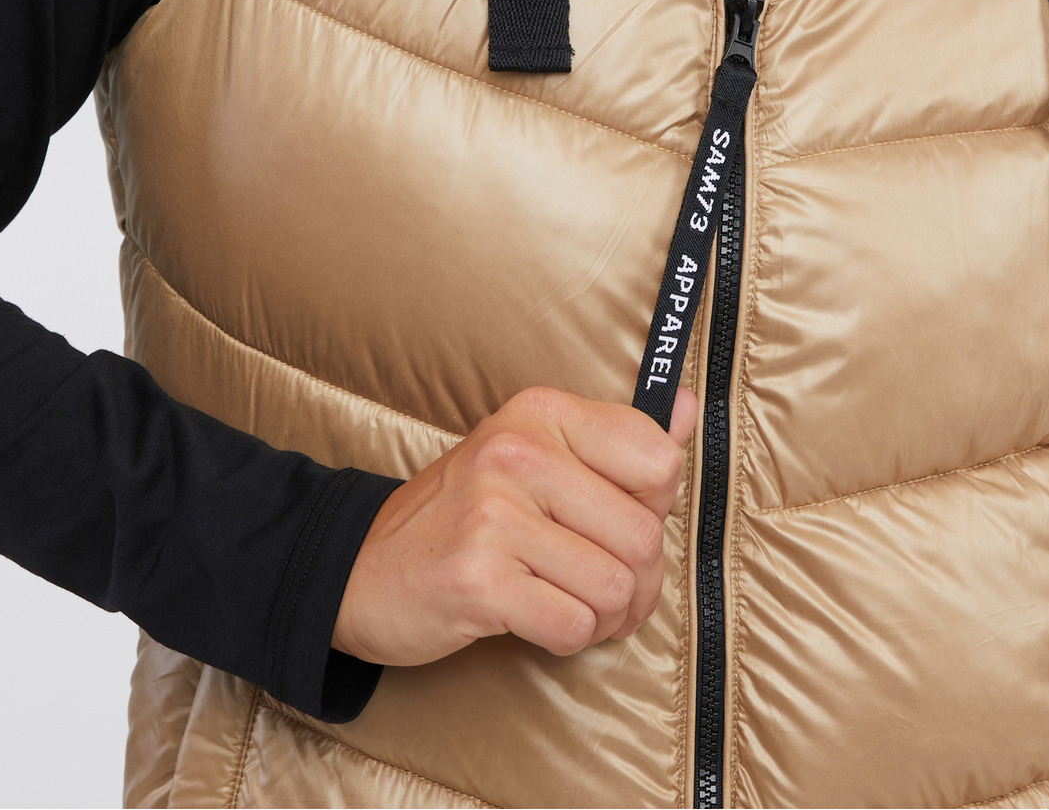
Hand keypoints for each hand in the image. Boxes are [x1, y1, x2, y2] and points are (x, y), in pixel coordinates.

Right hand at [332, 384, 698, 666]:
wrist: (360, 568)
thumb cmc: (465, 515)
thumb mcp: (536, 455)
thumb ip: (618, 440)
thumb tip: (689, 410)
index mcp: (542, 413)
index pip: (657, 457)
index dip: (655, 506)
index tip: (622, 520)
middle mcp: (519, 453)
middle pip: (644, 534)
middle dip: (639, 580)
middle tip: (605, 587)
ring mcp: (494, 515)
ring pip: (615, 586)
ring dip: (607, 616)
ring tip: (574, 606)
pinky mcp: (477, 580)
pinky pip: (574, 625)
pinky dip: (569, 638)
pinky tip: (539, 621)